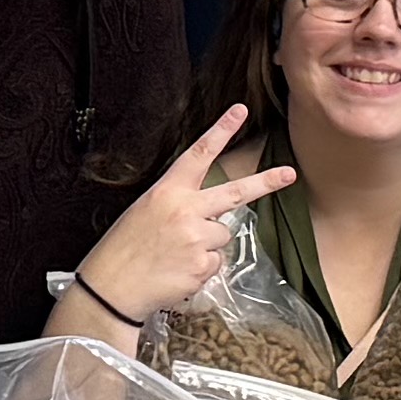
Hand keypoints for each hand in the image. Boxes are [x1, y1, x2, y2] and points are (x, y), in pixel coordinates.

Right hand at [65, 108, 297, 328]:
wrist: (111, 287)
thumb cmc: (124, 249)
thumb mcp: (145, 212)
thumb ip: (179, 205)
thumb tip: (212, 216)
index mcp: (168, 191)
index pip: (199, 154)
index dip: (220, 131)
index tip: (239, 111)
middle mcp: (186, 210)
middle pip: (236, 192)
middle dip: (266, 182)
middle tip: (289, 174)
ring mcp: (196, 239)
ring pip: (222, 236)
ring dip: (205, 246)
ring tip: (174, 255)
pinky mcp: (202, 265)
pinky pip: (214, 264)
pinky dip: (200, 269)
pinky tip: (176, 271)